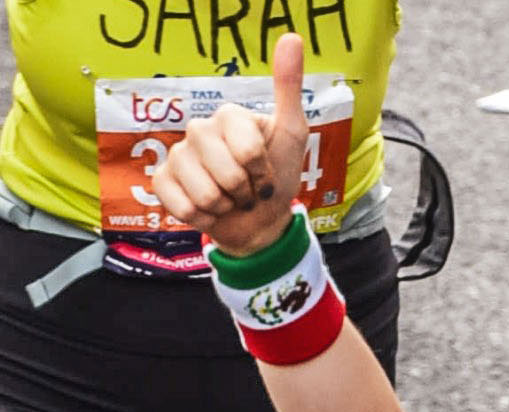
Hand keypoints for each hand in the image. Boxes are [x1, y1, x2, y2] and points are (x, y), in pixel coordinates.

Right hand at [150, 33, 307, 256]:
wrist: (259, 221)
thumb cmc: (276, 178)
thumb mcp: (291, 134)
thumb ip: (288, 89)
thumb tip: (291, 37)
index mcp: (228, 117)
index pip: (248, 152)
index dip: (263, 173)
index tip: (266, 173)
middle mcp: (199, 129)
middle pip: (227, 174)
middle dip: (245, 193)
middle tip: (248, 190)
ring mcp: (178, 155)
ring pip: (206, 194)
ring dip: (226, 208)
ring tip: (231, 200)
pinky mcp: (162, 182)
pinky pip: (183, 207)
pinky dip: (203, 218)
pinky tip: (209, 210)